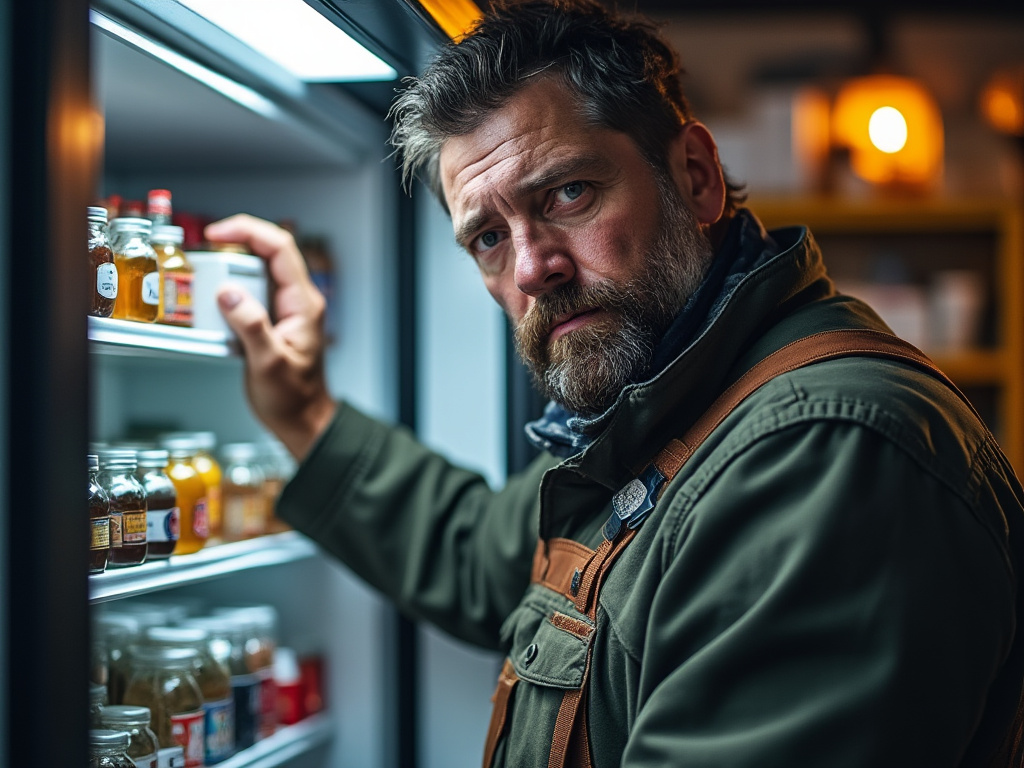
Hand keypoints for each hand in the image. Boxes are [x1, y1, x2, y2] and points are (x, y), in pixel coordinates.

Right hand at [205, 214, 336, 460]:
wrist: (302, 420)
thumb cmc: (293, 398)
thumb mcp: (269, 364)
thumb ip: (251, 326)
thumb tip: (229, 294)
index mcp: (303, 304)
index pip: (280, 248)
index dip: (248, 231)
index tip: (217, 234)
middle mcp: (297, 301)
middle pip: (267, 253)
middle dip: (233, 248)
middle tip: (205, 262)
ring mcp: (286, 309)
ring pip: (257, 272)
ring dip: (229, 271)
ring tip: (206, 283)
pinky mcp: (272, 319)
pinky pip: (251, 293)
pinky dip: (230, 291)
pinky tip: (215, 304)